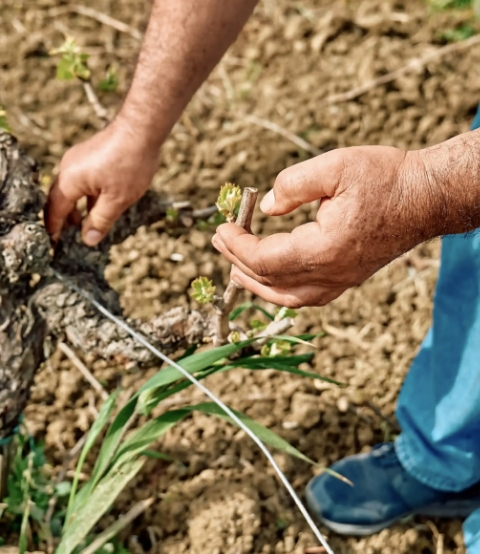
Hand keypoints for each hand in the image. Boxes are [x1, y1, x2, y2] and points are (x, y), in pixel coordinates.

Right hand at [45, 119, 160, 245]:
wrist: (141, 128)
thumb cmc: (130, 163)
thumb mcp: (117, 200)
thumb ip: (100, 221)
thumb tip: (88, 240)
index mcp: (69, 181)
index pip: (54, 210)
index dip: (53, 229)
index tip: (53, 245)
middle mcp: (68, 168)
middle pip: (59, 199)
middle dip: (63, 220)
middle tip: (66, 239)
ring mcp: (78, 159)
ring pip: (72, 189)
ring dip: (76, 208)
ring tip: (84, 225)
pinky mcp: (90, 155)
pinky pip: (82, 180)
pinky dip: (86, 196)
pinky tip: (97, 206)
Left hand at [212, 146, 435, 307]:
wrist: (425, 198)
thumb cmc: (385, 179)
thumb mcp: (336, 166)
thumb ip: (293, 185)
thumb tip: (266, 207)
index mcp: (324, 249)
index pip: (265, 259)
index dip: (237, 245)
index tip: (221, 227)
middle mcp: (330, 274)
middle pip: (270, 279)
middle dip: (238, 260)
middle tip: (219, 240)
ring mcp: (340, 281)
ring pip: (286, 296)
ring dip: (255, 283)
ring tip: (234, 270)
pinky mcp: (346, 280)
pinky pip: (305, 297)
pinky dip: (280, 292)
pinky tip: (268, 281)